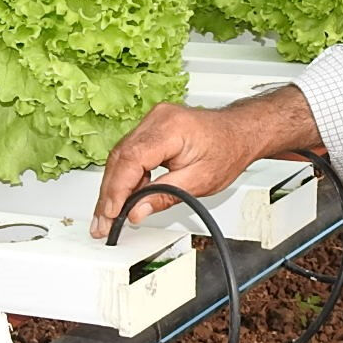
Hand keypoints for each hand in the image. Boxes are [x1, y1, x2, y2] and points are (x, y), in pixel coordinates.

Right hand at [90, 87, 318, 236]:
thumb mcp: (200, 181)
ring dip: (114, 188)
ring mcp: (151, 121)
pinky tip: (123, 199)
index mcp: (170, 128)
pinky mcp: (150, 129)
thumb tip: (136, 211)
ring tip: (108, 216)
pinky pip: (129, 153)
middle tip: (103, 222)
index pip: (131, 160)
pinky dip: (125, 177)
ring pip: (120, 157)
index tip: (110, 214)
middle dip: (109, 194)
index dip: (117, 190)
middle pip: (120, 158)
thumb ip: (164, 196)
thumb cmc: (227, 150)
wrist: (239, 133)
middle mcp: (156, 119)